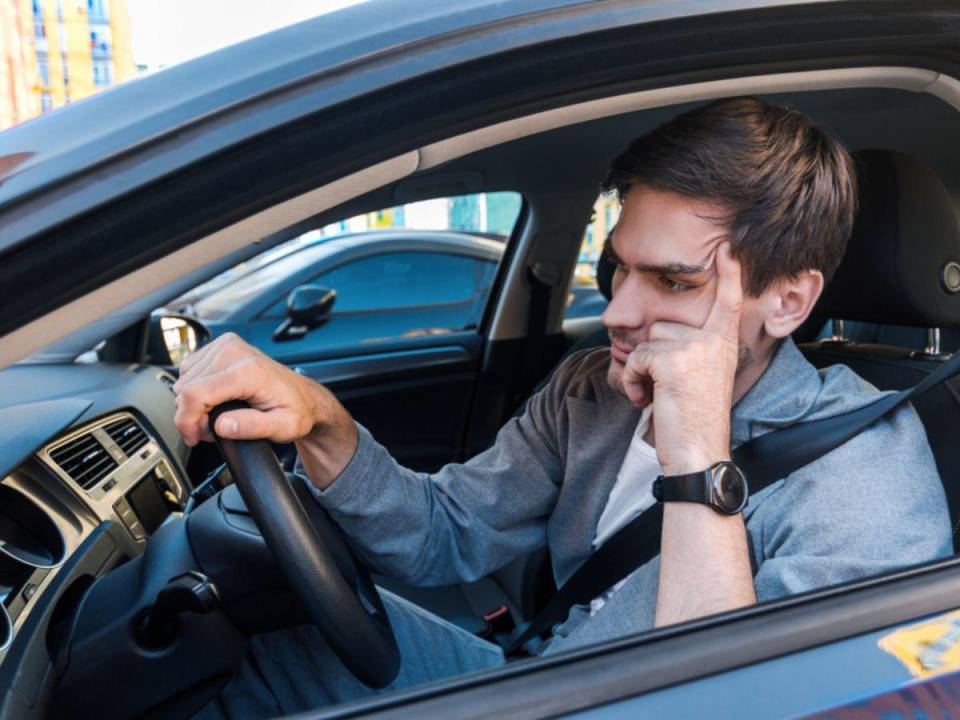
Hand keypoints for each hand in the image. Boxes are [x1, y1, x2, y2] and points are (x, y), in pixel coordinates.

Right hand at [172, 332, 345, 446]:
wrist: (305, 397)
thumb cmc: (296, 411)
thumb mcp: (283, 428)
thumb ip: (252, 428)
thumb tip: (222, 426)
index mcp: (248, 371)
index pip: (195, 394)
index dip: (186, 421)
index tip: (194, 438)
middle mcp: (235, 352)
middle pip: (185, 388)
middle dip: (191, 415)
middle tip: (212, 430)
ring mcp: (227, 345)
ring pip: (184, 379)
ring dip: (193, 402)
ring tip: (216, 415)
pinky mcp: (222, 345)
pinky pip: (190, 370)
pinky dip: (196, 388)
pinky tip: (214, 400)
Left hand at [621, 243, 741, 473]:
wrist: (699, 452)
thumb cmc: (695, 421)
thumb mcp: (701, 378)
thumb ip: (690, 351)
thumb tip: (656, 336)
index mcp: (724, 343)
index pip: (728, 301)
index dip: (729, 274)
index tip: (728, 249)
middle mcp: (714, 340)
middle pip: (662, 324)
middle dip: (652, 354)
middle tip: (662, 388)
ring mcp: (695, 348)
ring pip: (646, 341)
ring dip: (640, 369)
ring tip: (655, 395)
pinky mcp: (673, 360)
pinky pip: (636, 358)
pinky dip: (632, 380)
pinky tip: (646, 399)